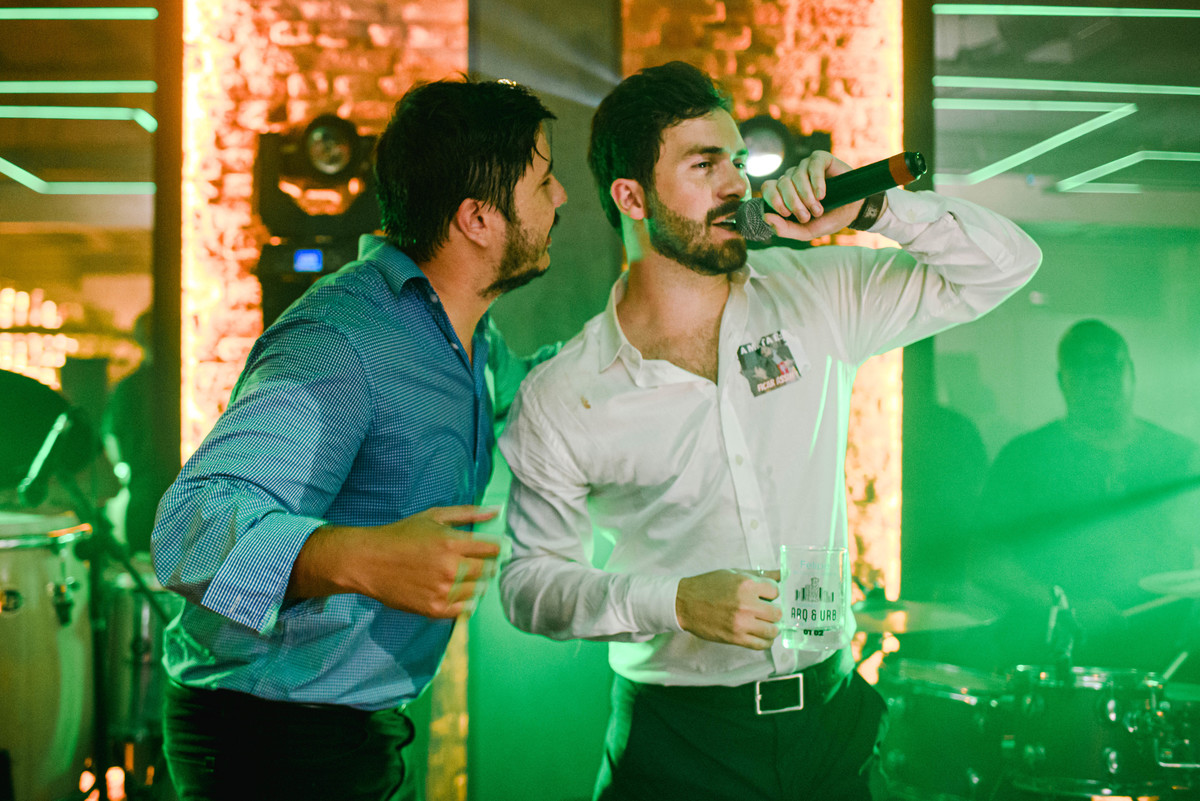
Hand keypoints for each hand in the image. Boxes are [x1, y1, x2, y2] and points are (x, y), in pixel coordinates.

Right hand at [290, 505, 501, 618]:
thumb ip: (468, 514)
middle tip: (478, 562)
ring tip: (461, 575)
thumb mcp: (434, 516)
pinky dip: (465, 600)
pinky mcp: (434, 609)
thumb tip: (497, 510)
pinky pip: (465, 608)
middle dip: (489, 565)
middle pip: (489, 571)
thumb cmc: (402, 535)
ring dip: (476, 583)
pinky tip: (453, 589)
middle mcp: (450, 569)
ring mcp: (443, 591)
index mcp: (451, 543)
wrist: (368, 562)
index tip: (496, 548)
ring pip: (479, 590)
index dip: (498, 548)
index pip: (493, 549)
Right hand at [675, 569, 782, 649]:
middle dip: (774, 612)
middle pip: (777, 613)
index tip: (766, 596)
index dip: (772, 593)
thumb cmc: (708, 585)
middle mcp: (746, 604)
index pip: (775, 591)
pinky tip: (761, 635)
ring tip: (765, 625)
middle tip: (766, 611)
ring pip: (772, 631)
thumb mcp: (733, 573)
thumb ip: (760, 575)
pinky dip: (764, 641)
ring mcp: (741, 622)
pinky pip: (760, 644)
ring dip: (771, 628)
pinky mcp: (736, 637)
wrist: (685, 603)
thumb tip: (782, 574)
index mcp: (746, 584)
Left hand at [758, 151, 865, 240]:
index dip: (774, 200)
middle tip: (807, 216)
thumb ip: (784, 229)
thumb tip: (765, 216)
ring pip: (796, 175)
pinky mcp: (821, 159)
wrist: (852, 212)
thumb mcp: (805, 231)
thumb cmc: (826, 219)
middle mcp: (792, 177)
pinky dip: (815, 181)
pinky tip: (822, 194)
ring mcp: (806, 166)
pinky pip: (812, 165)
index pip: (768, 188)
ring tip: (818, 208)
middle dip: (793, 203)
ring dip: (806, 196)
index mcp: (784, 192)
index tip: (787, 214)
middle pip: (782, 183)